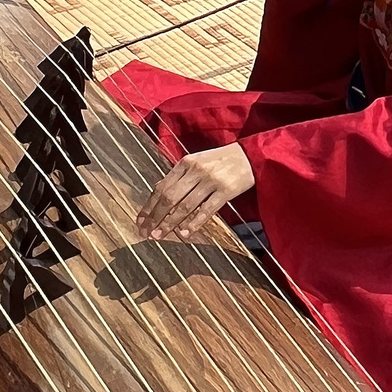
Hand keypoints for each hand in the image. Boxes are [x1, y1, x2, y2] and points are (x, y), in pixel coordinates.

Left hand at [136, 144, 255, 241]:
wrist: (250, 155)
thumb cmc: (222, 160)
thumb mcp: (198, 161)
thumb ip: (180, 176)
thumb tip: (159, 192)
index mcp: (186, 163)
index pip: (161, 187)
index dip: (149, 206)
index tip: (140, 221)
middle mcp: (196, 171)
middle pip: (169, 197)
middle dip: (155, 217)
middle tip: (146, 232)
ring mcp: (211, 181)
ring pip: (185, 205)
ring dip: (170, 223)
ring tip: (159, 235)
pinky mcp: (226, 190)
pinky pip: (206, 210)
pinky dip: (194, 222)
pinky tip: (185, 233)